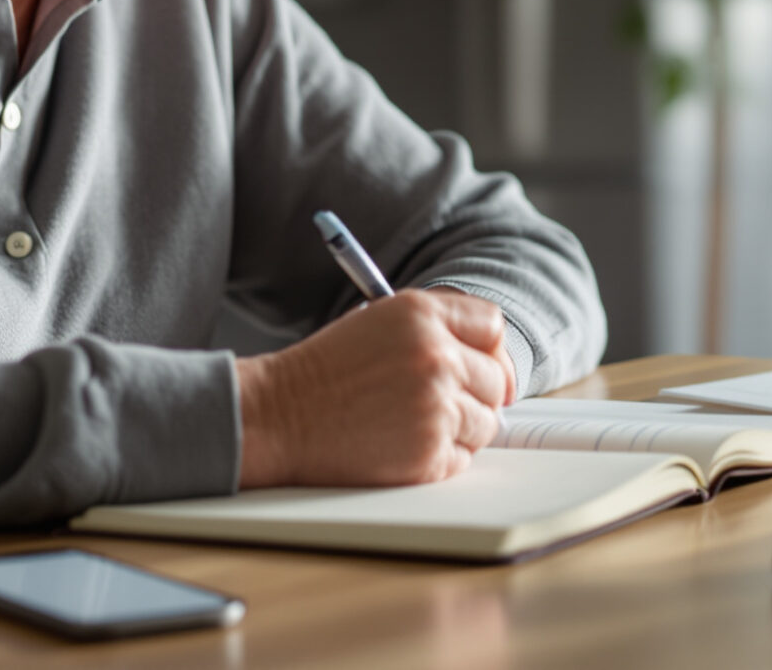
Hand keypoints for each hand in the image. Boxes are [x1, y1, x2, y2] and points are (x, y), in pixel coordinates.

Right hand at [235, 289, 512, 488]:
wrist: (276, 416)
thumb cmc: (321, 372)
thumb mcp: (377, 321)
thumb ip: (435, 328)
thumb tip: (490, 359)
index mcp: (421, 314)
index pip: (492, 325)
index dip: (490, 349)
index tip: (486, 368)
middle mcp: (435, 357)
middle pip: (495, 378)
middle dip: (475, 393)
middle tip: (440, 402)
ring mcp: (435, 408)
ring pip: (485, 422)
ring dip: (459, 428)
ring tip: (409, 423)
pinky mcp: (429, 454)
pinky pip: (463, 458)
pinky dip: (440, 457)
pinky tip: (401, 444)